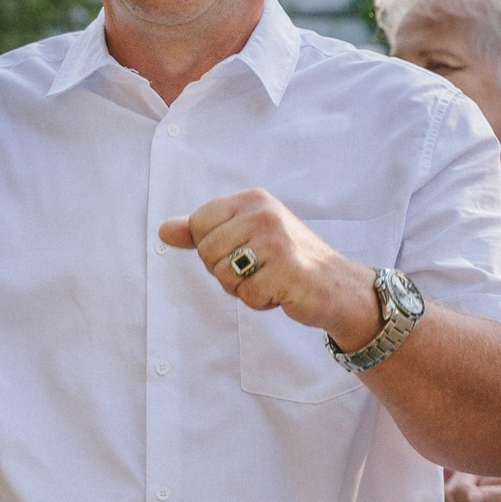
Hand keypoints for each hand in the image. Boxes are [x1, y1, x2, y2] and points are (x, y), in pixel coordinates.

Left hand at [159, 189, 376, 346]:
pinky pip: (247, 295)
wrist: (337, 286)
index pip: (199, 224)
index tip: (242, 250)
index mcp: (253, 200)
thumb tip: (163, 230)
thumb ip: (203, 232)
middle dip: (227, 272)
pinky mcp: (287, 270)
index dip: (213, 248)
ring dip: (244, 289)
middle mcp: (264, 214)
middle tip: (260, 269)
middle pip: (207, 253)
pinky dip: (262, 301)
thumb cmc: (288, 260)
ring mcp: (277, 241)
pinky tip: (282, 292)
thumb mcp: (245, 236)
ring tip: (271, 280)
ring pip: (224, 276)